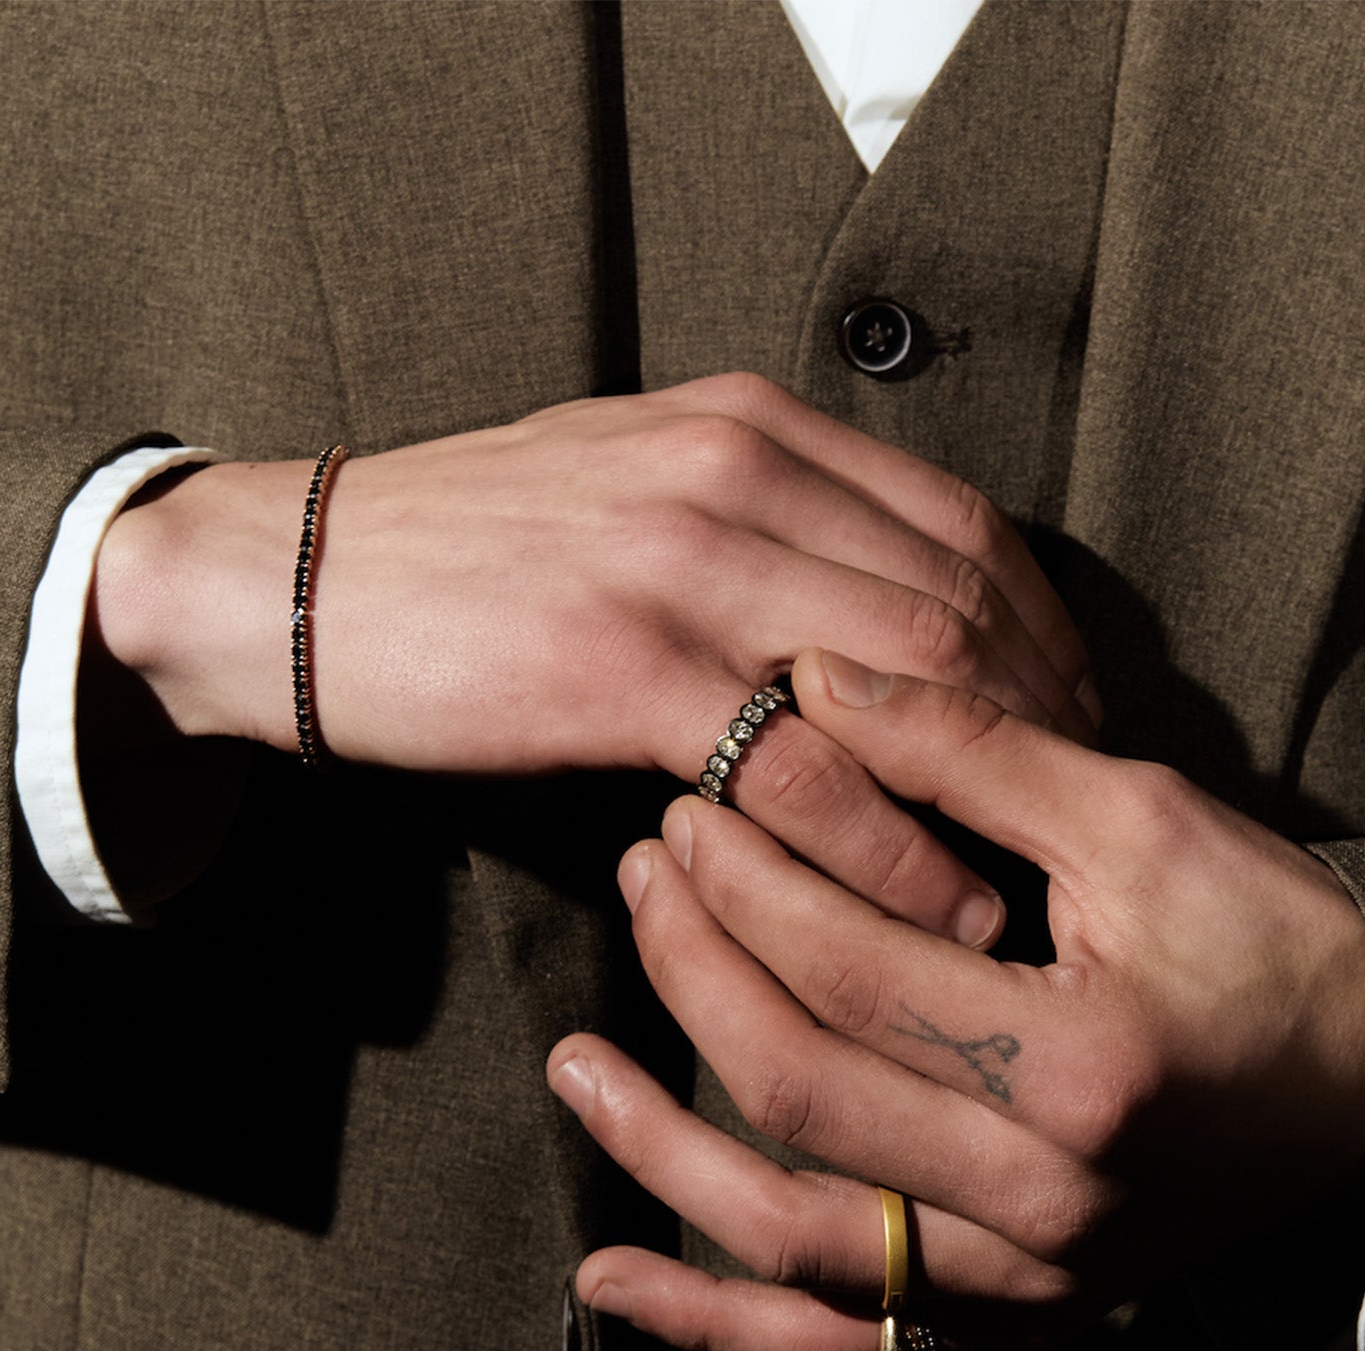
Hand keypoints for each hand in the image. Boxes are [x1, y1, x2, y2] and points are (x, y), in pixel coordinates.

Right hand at [91, 374, 1094, 933]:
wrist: (295, 579)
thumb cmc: (476, 551)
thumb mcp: (637, 488)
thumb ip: (765, 524)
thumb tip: (880, 620)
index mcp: (754, 428)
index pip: (963, 528)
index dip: (1044, 640)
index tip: (1069, 727)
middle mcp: (737, 475)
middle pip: (960, 607)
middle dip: (1041, 728)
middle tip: (1066, 823)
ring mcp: (681, 565)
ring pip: (902, 684)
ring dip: (984, 796)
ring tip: (1024, 883)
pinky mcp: (619, 665)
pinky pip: (797, 769)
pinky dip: (883, 850)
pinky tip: (928, 909)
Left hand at [548, 650, 1364, 1350]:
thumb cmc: (1273, 941)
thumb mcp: (1144, 821)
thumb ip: (975, 753)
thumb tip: (818, 680)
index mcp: (1083, 1070)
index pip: (854, 972)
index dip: (750, 882)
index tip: (690, 808)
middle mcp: (1045, 1204)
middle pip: (803, 1090)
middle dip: (697, 969)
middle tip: (647, 871)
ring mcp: (1023, 1283)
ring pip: (792, 1239)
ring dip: (664, 1145)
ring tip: (571, 1064)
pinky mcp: (1009, 1318)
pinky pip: (840, 1347)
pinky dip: (716, 1320)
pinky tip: (611, 1279)